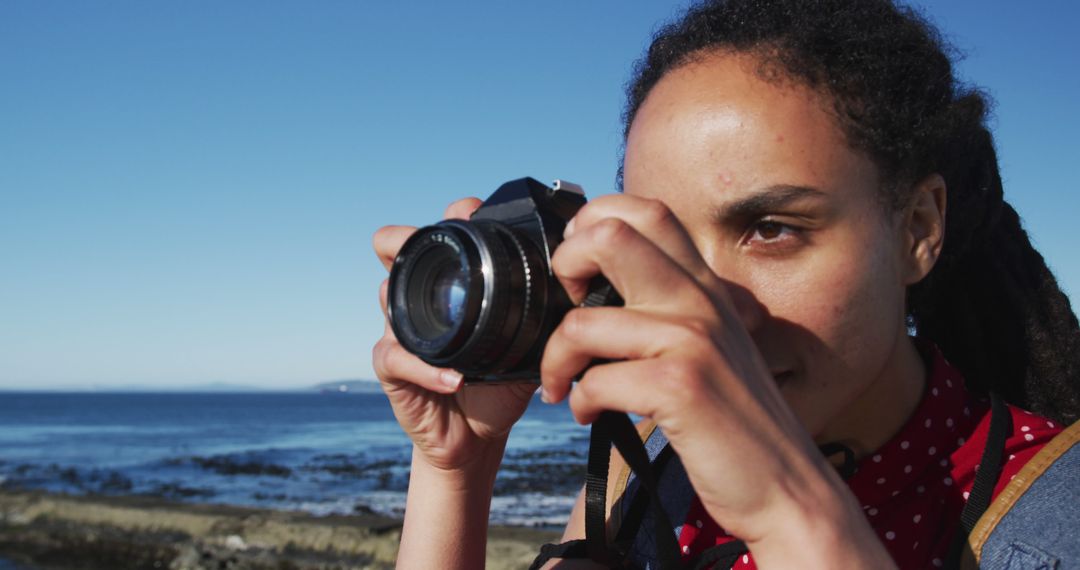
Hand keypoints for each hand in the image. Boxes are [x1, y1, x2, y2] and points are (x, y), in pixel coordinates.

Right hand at [372, 198, 534, 473]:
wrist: (477, 438)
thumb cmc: (499, 384)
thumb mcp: (527, 346)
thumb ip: (544, 317)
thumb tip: (581, 289)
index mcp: (449, 287)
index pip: (438, 236)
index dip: (448, 218)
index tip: (469, 211)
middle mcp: (419, 300)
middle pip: (393, 250)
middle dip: (407, 240)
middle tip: (440, 248)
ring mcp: (401, 330)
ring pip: (386, 296)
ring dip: (412, 304)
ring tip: (447, 321)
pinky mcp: (393, 370)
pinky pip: (397, 357)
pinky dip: (428, 369)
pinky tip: (455, 379)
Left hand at [539, 195, 854, 546]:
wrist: (786, 487)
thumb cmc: (736, 423)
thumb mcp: (713, 346)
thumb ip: (673, 309)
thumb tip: (597, 291)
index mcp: (706, 286)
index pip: (646, 211)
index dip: (594, 224)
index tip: (579, 269)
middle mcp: (701, 301)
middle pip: (610, 235)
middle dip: (565, 264)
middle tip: (564, 304)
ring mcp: (692, 341)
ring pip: (583, 322)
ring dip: (556, 359)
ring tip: (563, 383)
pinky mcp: (681, 386)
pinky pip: (596, 382)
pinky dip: (581, 402)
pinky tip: (592, 415)